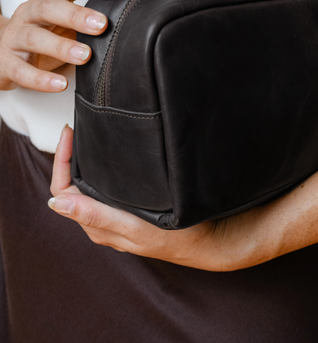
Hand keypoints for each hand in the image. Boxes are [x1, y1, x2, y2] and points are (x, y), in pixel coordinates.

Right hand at [0, 0, 118, 91]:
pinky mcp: (5, 63)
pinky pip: (21, 71)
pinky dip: (41, 79)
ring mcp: (15, 37)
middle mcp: (29, 12)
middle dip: (76, 15)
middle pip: (49, 7)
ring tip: (85, 56)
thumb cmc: (44, 33)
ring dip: (61, 47)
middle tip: (101, 25)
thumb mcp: (63, 20)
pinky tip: (60, 85)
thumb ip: (88, 17)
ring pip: (35, 38)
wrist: (1, 52)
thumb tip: (128, 19)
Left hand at [48, 124, 265, 271]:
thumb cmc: (175, 237)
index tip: (70, 132)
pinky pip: (107, 187)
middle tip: (78, 127)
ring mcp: (117, 215)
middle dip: (71, 156)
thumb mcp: (135, 226)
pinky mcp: (132, 208)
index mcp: (97, 225)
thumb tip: (56, 204)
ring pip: (90, 185)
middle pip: (73, 185)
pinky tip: (113, 154)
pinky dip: (103, 168)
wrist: (210, 240)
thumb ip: (97, 216)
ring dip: (86, 160)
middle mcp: (103, 221)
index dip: (61, 160)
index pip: (63, 191)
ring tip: (90, 134)